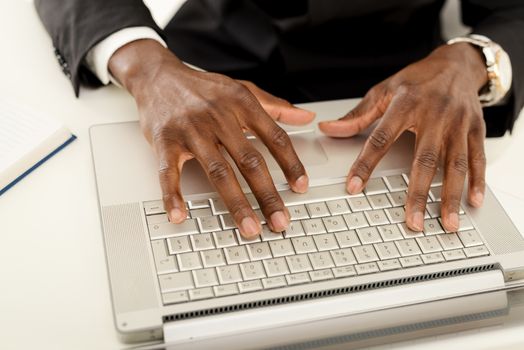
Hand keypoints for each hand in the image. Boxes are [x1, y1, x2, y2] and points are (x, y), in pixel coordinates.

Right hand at [109, 40, 314, 236]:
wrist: (158, 76)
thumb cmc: (203, 88)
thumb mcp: (241, 89)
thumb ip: (274, 106)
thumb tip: (305, 117)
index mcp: (241, 103)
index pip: (274, 137)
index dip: (291, 164)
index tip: (301, 187)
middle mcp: (218, 117)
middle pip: (249, 161)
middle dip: (267, 195)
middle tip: (280, 221)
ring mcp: (191, 130)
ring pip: (218, 171)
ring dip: (236, 203)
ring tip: (249, 227)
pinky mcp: (164, 141)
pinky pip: (168, 172)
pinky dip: (172, 195)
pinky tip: (179, 215)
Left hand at [319, 43, 487, 231]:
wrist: (456, 63)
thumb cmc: (417, 80)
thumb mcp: (383, 91)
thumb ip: (357, 115)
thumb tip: (328, 129)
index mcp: (406, 104)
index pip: (380, 139)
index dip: (365, 164)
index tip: (353, 187)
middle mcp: (434, 114)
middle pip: (424, 159)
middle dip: (418, 194)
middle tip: (413, 222)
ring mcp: (458, 123)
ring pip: (454, 164)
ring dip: (450, 196)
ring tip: (447, 223)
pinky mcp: (476, 129)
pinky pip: (478, 158)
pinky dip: (478, 181)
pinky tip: (473, 202)